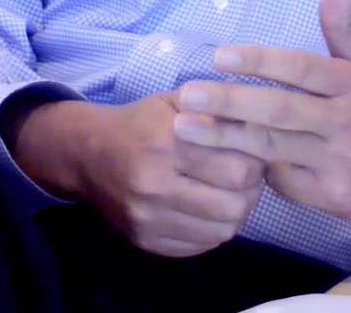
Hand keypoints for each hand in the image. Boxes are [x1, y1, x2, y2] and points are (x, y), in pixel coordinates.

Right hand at [12, 94, 263, 257]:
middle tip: (247, 180)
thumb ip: (216, 110)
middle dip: (250, 193)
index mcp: (165, 144)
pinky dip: (212, 230)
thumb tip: (262, 125)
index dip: (255, 164)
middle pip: (233, 206)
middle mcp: (154, 186)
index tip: (253, 156)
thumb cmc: (140, 124)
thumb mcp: (176, 103)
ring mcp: (148, 219)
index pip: (237, 169)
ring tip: (231, 195)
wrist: (87, 154)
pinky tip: (209, 211)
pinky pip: (199, 247)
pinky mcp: (145, 241)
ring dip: (235, 214)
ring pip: (221, 232)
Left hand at [172, 0, 350, 225]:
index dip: (261, 61)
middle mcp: (346, 122)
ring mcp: (339, 162)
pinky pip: (282, 181)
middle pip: (280, 110)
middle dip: (230, 102)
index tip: (221, 56)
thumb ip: (344, 24)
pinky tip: (220, 160)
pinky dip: (253, 170)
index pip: (302, 68)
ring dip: (225, 138)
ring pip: (273, 147)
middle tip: (188, 94)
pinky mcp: (332, 197)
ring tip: (184, 128)